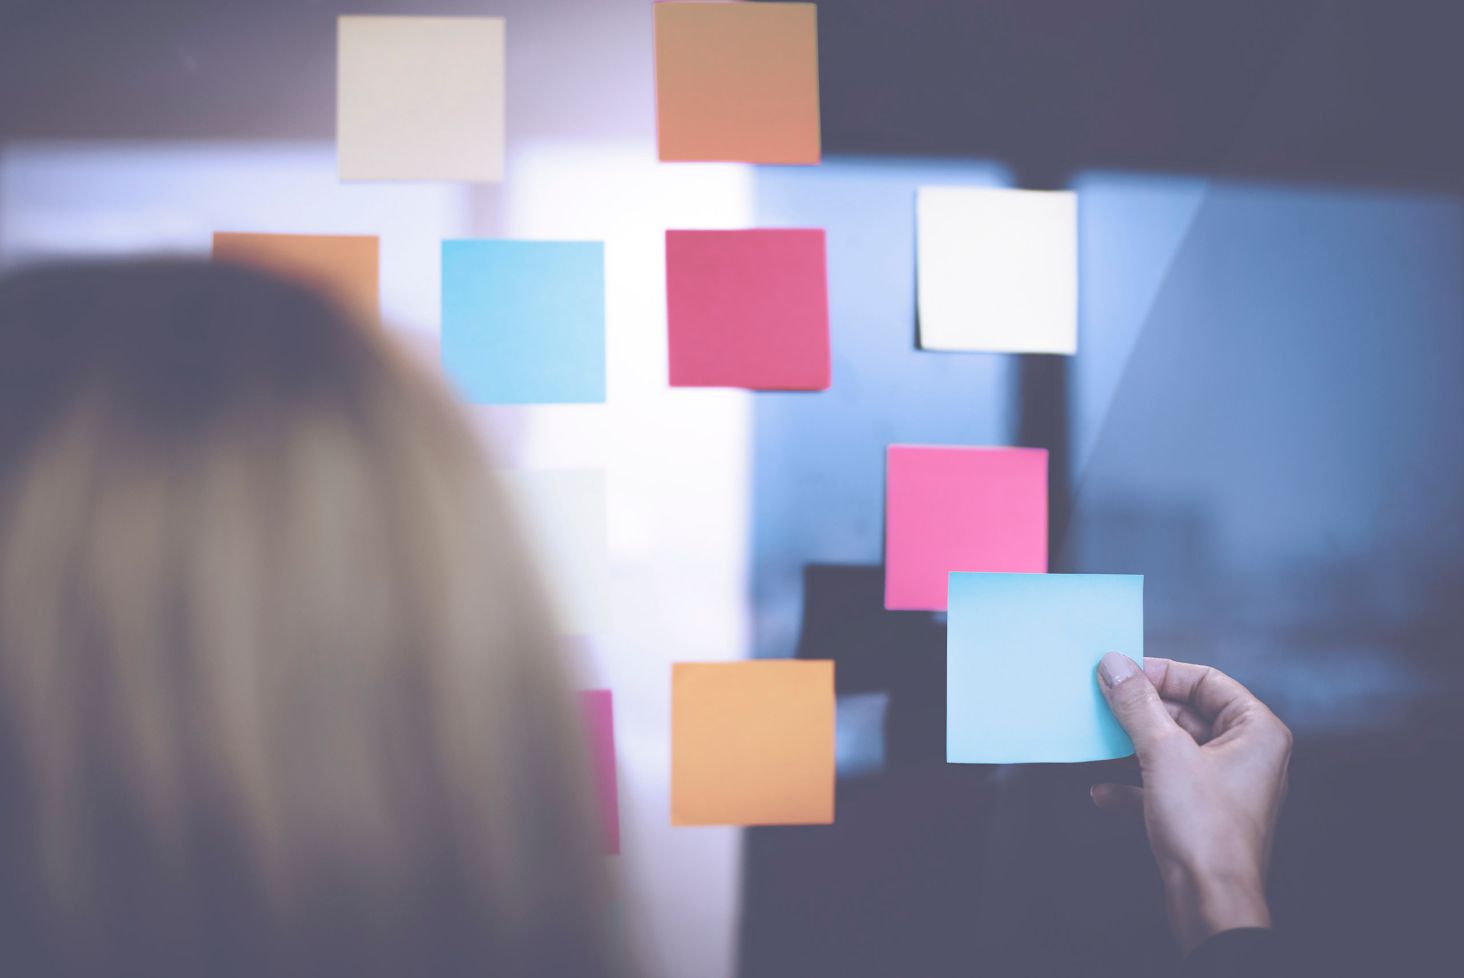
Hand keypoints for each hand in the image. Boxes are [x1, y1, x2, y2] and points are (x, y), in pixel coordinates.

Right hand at [1092, 654, 1291, 953]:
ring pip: (1173, 750)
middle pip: (1188, 713)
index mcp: (1257, 732)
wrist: (1210, 902)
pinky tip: (1104, 792)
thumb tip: (1115, 665)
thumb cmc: (1206, 831)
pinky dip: (1134, 785)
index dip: (1162, 673)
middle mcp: (1247, 756)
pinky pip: (1165, 785)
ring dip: (1134, 745)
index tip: (1123, 672)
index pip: (1207, 680)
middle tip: (1105, 702)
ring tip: (1100, 741)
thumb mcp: (1163, 752)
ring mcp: (1225, 788)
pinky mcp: (1202, 816)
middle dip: (1142, 711)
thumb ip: (1136, 704)